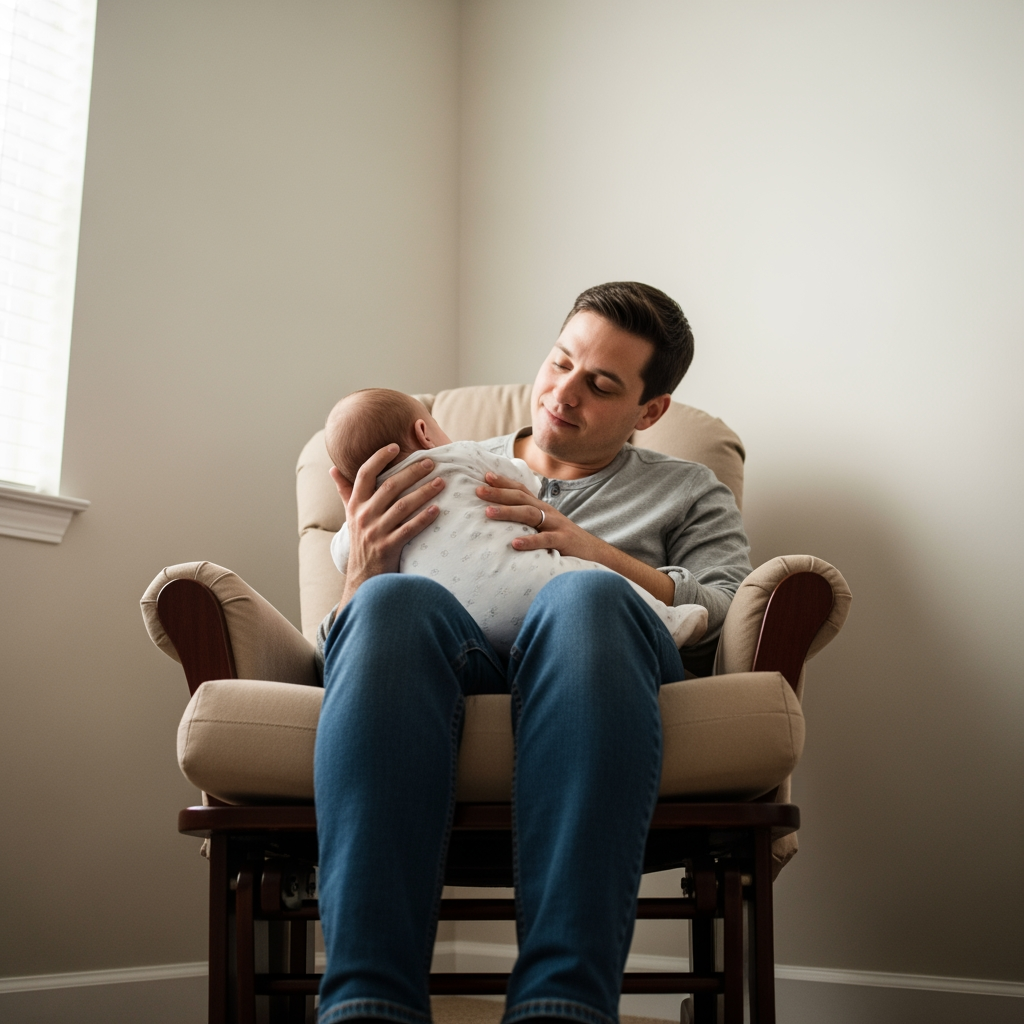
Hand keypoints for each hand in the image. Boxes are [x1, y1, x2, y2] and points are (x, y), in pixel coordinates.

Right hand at [331, 445, 444, 603]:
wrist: (363, 577)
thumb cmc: (360, 541)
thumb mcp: (349, 515)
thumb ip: (345, 491)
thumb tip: (332, 469)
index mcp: (355, 504)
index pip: (364, 474)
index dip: (379, 458)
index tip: (395, 446)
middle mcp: (363, 515)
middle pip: (390, 486)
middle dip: (412, 472)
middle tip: (431, 463)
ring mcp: (375, 532)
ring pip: (403, 506)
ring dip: (424, 492)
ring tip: (441, 482)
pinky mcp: (388, 547)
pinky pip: (409, 529)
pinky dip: (424, 518)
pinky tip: (437, 509)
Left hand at [475, 471, 600, 561]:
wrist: (595, 553)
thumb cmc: (565, 541)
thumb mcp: (546, 526)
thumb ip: (529, 521)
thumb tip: (505, 517)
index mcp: (542, 508)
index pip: (521, 490)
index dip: (504, 482)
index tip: (485, 476)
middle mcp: (548, 512)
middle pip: (521, 498)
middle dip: (499, 493)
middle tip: (478, 490)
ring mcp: (556, 526)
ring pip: (529, 514)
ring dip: (507, 512)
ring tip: (488, 512)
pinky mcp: (563, 542)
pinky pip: (544, 540)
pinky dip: (529, 541)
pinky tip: (514, 543)